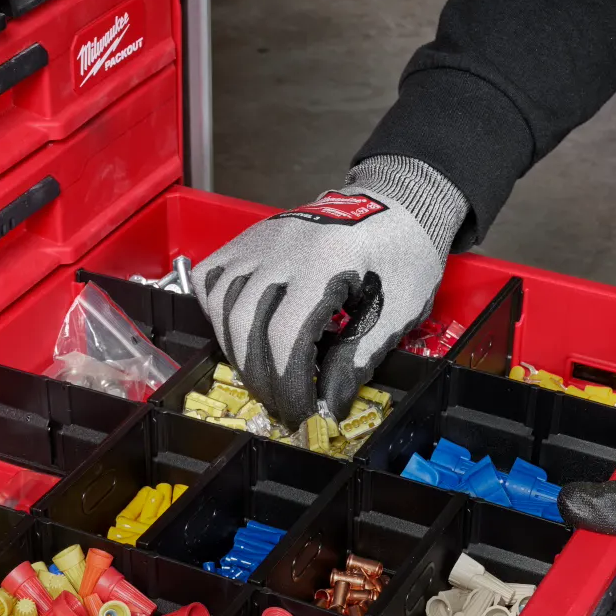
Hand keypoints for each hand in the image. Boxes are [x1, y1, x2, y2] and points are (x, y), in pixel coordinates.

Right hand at [198, 157, 463, 427]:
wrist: (399, 203)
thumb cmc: (403, 254)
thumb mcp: (396, 310)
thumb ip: (358, 358)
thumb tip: (327, 406)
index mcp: (327, 261)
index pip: (286, 335)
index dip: (288, 384)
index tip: (300, 412)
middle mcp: (284, 246)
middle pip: (247, 323)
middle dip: (259, 377)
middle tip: (279, 406)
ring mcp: (262, 239)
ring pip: (223, 302)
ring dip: (236, 350)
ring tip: (261, 377)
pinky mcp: (251, 238)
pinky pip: (212, 278)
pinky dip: (217, 312)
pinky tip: (238, 334)